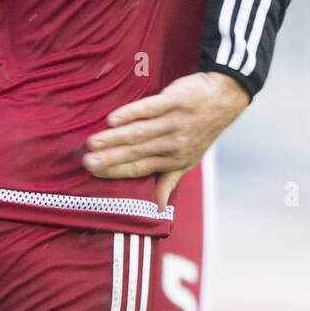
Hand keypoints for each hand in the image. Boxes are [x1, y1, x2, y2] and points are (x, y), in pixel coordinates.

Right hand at [82, 71, 250, 208]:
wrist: (223, 99)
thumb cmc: (200, 131)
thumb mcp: (188, 160)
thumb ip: (168, 181)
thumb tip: (157, 211)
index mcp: (173, 160)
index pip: (140, 168)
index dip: (117, 171)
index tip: (93, 173)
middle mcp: (173, 144)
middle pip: (137, 152)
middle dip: (110, 158)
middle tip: (86, 162)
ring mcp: (174, 122)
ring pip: (140, 132)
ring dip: (115, 138)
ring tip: (93, 142)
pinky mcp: (175, 101)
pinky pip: (151, 109)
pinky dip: (132, 114)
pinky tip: (114, 119)